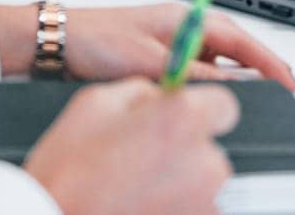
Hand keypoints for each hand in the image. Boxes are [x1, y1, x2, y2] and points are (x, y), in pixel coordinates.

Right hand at [24, 78, 237, 214]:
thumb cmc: (69, 170)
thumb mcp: (96, 102)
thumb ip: (143, 92)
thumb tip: (163, 96)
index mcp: (183, 120)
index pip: (224, 104)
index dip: (199, 109)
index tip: (182, 118)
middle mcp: (205, 162)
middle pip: (211, 146)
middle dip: (184, 147)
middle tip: (144, 156)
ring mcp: (207, 203)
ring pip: (203, 181)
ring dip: (179, 180)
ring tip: (136, 184)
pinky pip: (194, 207)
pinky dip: (175, 205)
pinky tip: (141, 203)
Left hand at [64, 4, 294, 89]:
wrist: (58, 41)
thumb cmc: (95, 40)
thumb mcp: (150, 61)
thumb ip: (193, 73)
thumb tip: (232, 82)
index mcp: (182, 17)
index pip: (238, 39)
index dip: (267, 60)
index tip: (288, 79)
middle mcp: (179, 27)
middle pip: (232, 46)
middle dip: (259, 66)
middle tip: (285, 88)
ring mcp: (169, 41)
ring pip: (215, 59)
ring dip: (235, 75)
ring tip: (260, 95)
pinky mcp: (157, 57)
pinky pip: (195, 69)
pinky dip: (210, 82)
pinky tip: (213, 96)